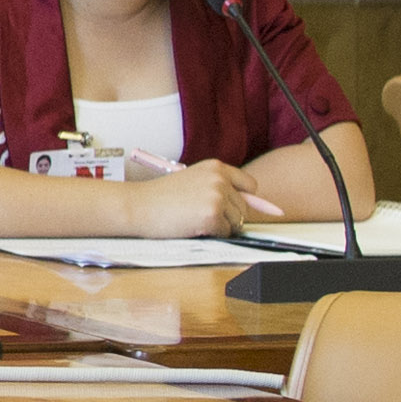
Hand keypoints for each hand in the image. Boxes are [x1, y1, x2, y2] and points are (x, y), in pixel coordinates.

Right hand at [124, 161, 265, 240]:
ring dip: (221, 226)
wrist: (138, 206)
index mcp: (216, 167)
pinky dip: (213, 234)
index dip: (244, 199)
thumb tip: (262, 206)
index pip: (250, 185)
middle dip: (229, 216)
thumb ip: (220, 188)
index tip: (242, 209)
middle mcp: (220, 179)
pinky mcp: (213, 215)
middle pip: (244, 207)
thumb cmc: (161, 197)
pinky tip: (193, 226)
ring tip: (194, 219)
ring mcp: (217, 197)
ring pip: (236, 222)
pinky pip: (226, 233)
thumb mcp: (192, 181)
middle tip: (201, 214)